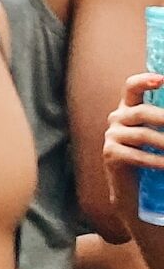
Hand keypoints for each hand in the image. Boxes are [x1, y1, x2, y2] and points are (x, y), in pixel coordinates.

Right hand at [105, 73, 163, 210]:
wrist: (131, 189)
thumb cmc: (150, 157)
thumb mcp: (156, 135)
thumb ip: (160, 122)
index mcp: (128, 109)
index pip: (131, 88)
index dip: (144, 81)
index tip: (162, 79)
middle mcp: (116, 119)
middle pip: (141, 112)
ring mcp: (111, 136)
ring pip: (142, 135)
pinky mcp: (110, 154)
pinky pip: (137, 155)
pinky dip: (156, 161)